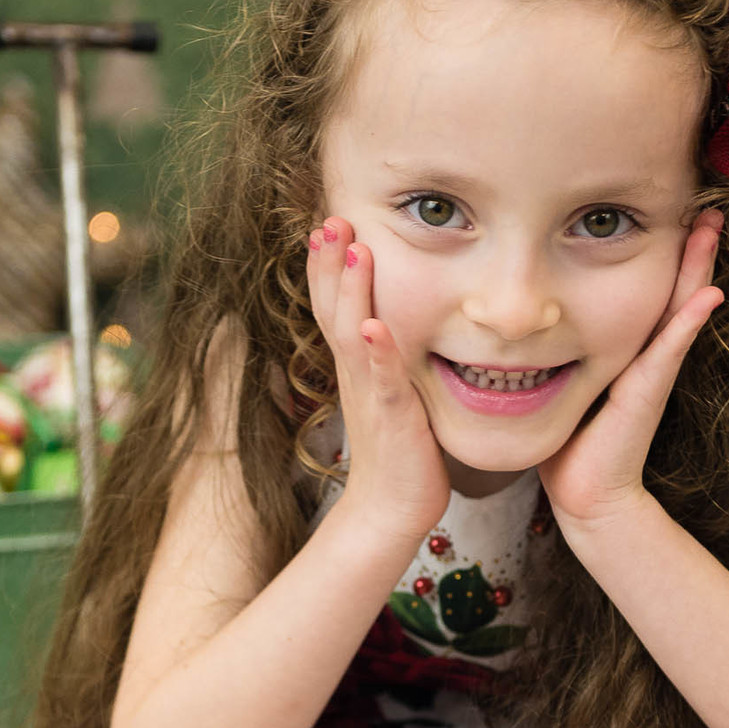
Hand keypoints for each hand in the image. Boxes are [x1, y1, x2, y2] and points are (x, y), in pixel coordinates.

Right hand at [307, 216, 450, 540]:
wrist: (392, 509)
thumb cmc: (399, 449)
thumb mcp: (391, 390)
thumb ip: (388, 355)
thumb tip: (394, 320)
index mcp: (356, 363)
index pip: (335, 305)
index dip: (328, 265)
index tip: (329, 222)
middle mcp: (356, 373)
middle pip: (332, 308)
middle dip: (329, 263)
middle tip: (329, 218)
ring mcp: (370, 393)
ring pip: (352, 334)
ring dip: (351, 292)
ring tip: (353, 249)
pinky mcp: (392, 418)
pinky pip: (382, 381)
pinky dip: (378, 353)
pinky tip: (377, 327)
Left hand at [537, 210, 724, 533]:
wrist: (586, 495)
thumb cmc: (571, 444)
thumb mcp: (564, 385)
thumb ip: (561, 357)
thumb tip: (530, 328)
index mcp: (628, 351)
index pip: (651, 291)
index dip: (665, 254)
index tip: (674, 213)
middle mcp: (646, 356)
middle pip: (674, 289)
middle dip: (693, 247)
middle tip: (710, 206)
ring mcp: (652, 373)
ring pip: (680, 309)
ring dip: (699, 269)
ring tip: (712, 230)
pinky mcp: (647, 393)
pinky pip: (670, 350)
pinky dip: (688, 322)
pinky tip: (709, 295)